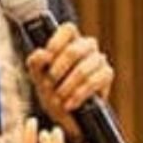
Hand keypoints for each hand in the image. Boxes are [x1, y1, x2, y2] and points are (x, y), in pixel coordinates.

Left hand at [25, 23, 113, 142]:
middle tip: (48, 84)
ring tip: (58, 98)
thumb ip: (36, 63)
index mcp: (70, 40)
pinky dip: (78, 95)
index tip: (47, 59)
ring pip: (82, 70)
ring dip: (66, 87)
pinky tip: (69, 104)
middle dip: (57, 71)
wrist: (66, 113)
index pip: (68, 29)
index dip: (56, 42)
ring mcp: (99, 59)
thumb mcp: (38, 76)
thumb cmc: (52, 89)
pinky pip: (93, 82)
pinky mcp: (106, 75)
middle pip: (74, 50)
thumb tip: (43, 54)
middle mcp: (87, 46)